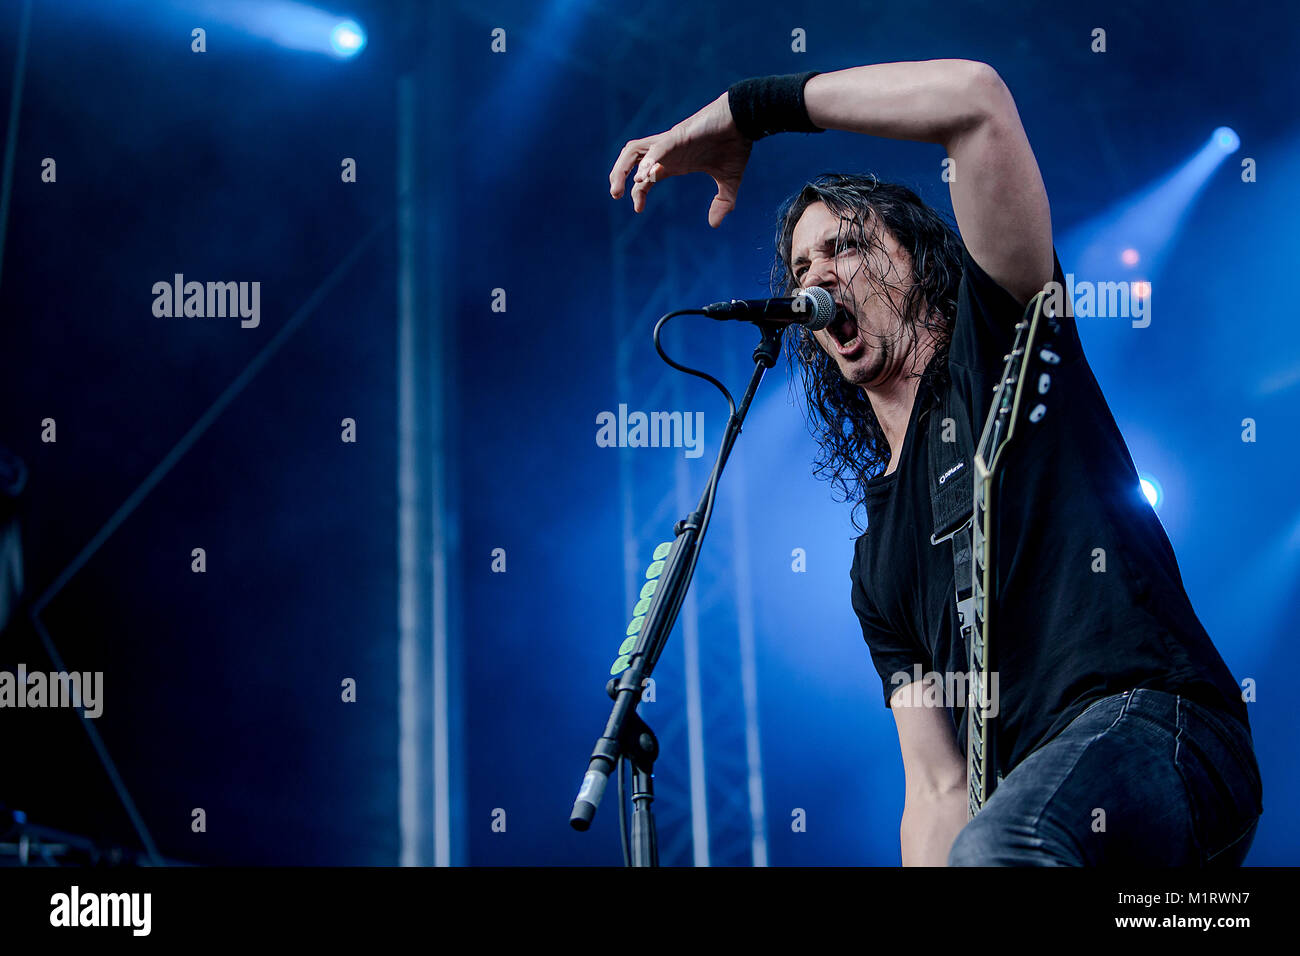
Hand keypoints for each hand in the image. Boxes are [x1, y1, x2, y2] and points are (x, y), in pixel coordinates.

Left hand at [608, 92, 752, 227]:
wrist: (745, 119)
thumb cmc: (736, 145)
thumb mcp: (729, 181)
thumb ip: (723, 202)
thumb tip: (714, 224)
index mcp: (674, 162)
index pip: (645, 177)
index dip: (637, 192)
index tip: (638, 209)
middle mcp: (667, 152)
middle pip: (631, 160)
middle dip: (618, 176)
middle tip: (615, 196)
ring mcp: (670, 142)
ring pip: (634, 150)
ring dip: (622, 167)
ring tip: (618, 188)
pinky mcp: (679, 135)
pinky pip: (657, 148)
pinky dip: (648, 161)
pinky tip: (643, 177)